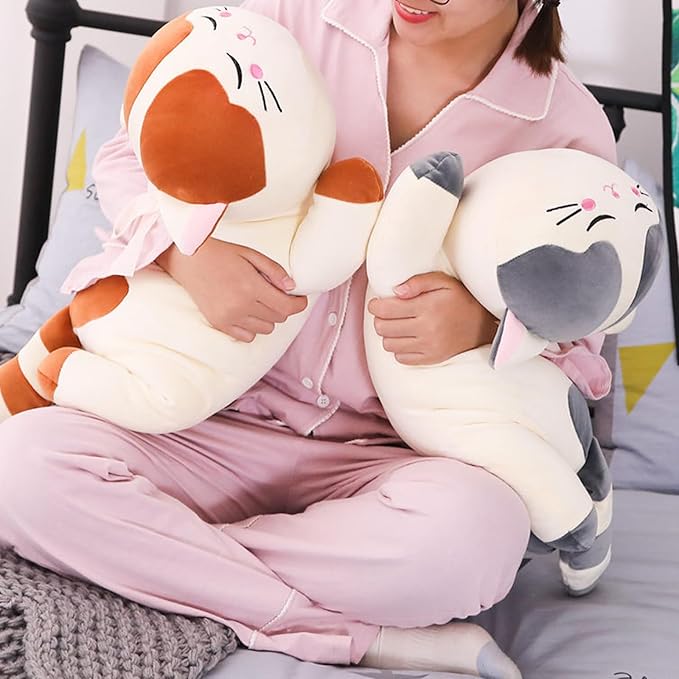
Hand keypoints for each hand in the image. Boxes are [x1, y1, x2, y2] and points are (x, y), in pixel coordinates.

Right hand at [157, 241, 307, 341]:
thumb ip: (274, 271)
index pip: (286, 307)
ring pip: (266, 329)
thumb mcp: (251, 254)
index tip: (300, 299)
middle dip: (282, 306)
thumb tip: (292, 288)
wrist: (188, 260)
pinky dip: (252, 327)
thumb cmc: (221, 254)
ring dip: (268, 317)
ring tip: (258, 301)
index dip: (299, 304)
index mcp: (251, 286)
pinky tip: (247, 311)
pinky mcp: (219, 324)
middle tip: (275, 293)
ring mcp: (228, 317)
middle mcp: (240, 306)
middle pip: (278, 318)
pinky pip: (248, 336)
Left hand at [368, 272, 497, 365]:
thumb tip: (395, 291)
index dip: (375, 306)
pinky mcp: (430, 359)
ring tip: (396, 326)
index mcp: (427, 307)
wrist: (483, 326)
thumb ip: (418, 282)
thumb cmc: (460, 300)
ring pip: (388, 344)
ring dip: (388, 334)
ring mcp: (428, 347)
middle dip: (379, 319)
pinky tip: (407, 338)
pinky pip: (401, 358)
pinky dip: (399, 349)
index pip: (386, 310)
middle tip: (386, 313)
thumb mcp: (444, 282)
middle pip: (383, 328)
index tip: (377, 303)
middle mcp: (426, 329)